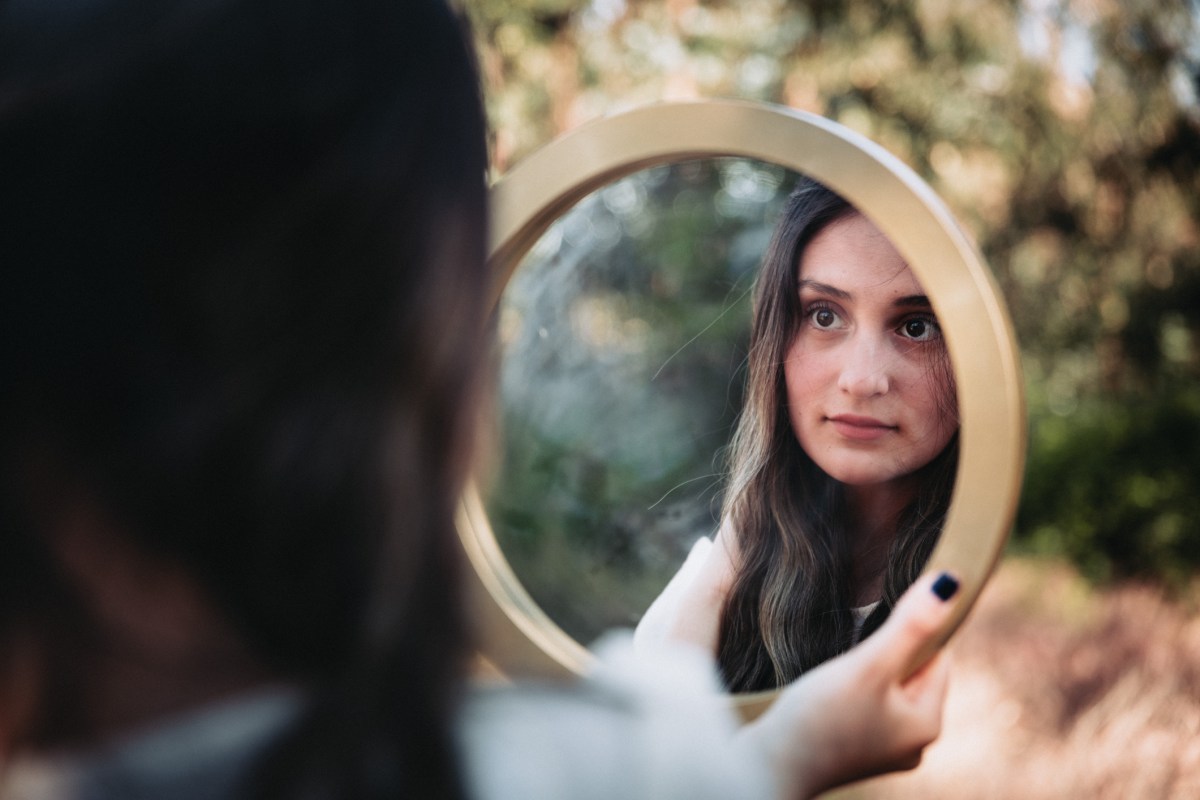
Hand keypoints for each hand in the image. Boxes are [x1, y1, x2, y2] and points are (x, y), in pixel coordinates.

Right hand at [739, 571, 959, 799]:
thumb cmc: (816, 719)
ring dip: (866, 670)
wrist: (764, 769)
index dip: (912, 628)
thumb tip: (952, 584)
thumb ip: (909, 626)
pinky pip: (866, 706)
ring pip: (886, 688)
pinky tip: (827, 690)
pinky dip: (851, 691)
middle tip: (850, 647)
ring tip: (835, 671)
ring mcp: (883, 750)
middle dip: (886, 651)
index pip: (938, 656)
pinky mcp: (854, 751)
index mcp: (927, 724)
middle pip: (911, 672)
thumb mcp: (867, 666)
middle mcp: (913, 744)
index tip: (878, 617)